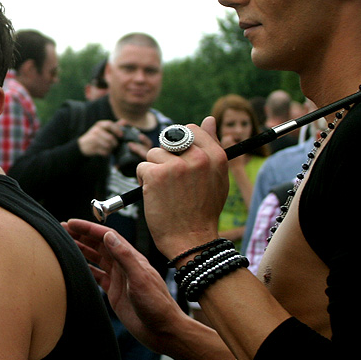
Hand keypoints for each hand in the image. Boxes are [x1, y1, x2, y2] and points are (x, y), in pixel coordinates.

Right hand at [64, 219, 184, 353]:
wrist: (163, 331)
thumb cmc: (157, 306)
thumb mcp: (140, 278)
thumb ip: (125, 256)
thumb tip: (109, 236)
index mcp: (131, 258)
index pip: (107, 237)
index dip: (89, 229)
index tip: (72, 224)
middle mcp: (124, 265)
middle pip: (99, 245)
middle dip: (82, 236)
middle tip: (62, 229)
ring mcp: (119, 278)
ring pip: (96, 258)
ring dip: (82, 249)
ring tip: (65, 243)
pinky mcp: (114, 291)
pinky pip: (97, 276)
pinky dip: (86, 269)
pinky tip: (76, 266)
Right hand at [76, 120, 121, 156]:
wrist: (83, 145)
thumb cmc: (95, 136)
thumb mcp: (103, 129)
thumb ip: (114, 126)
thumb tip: (125, 121)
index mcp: (99, 125)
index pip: (109, 124)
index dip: (117, 129)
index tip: (121, 135)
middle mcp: (95, 130)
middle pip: (110, 137)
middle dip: (115, 143)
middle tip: (115, 145)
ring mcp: (93, 139)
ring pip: (108, 145)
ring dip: (111, 149)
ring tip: (110, 149)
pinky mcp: (92, 147)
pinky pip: (104, 152)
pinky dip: (106, 153)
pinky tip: (105, 152)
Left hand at [137, 117, 227, 255]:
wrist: (191, 240)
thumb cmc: (203, 211)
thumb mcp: (218, 179)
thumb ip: (212, 148)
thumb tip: (208, 119)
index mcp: (216, 156)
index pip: (193, 129)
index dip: (181, 143)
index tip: (179, 159)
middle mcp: (197, 157)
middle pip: (170, 139)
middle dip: (166, 155)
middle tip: (170, 178)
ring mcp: (176, 165)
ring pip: (153, 153)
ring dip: (153, 169)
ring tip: (164, 189)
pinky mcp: (156, 174)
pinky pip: (142, 166)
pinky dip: (143, 180)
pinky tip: (154, 195)